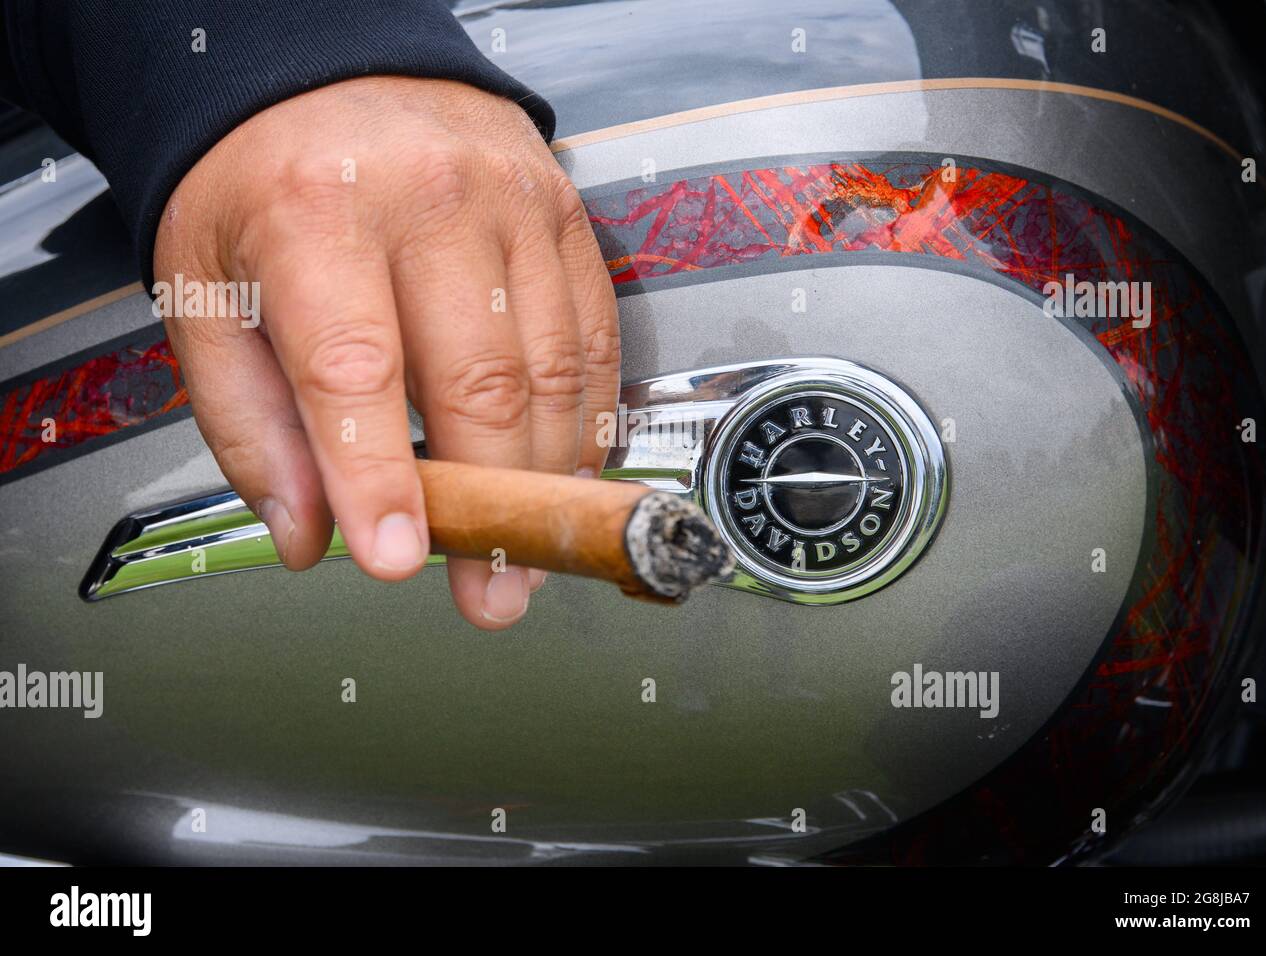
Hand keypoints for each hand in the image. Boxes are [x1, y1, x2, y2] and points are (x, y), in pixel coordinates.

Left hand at [154, 76, 619, 629]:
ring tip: (527, 553)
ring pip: (551, 370)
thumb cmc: (263, 184)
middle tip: (490, 594)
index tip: (397, 559)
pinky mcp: (566, 215)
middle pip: (478, 381)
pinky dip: (584, 421)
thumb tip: (308, 536)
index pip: (355, 366)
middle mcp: (427, 199)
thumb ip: (250, 425)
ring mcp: (513, 203)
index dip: (379, 476)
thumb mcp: (209, 294)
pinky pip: (593, 339)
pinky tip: (562, 471)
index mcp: (313, 212)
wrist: (334, 73)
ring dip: (546, 481)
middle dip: (493, 507)